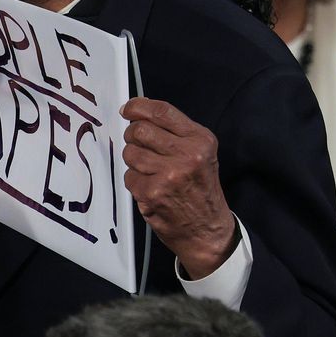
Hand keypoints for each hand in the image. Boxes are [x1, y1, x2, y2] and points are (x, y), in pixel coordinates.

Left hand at [121, 97, 237, 278]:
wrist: (207, 229)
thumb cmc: (200, 187)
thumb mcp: (200, 153)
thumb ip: (174, 133)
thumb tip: (137, 114)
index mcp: (200, 140)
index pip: (162, 112)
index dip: (138, 107)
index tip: (128, 110)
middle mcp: (188, 155)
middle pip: (140, 130)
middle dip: (133, 137)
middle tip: (140, 146)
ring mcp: (169, 174)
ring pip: (130, 152)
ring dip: (134, 161)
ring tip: (151, 171)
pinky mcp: (152, 192)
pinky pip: (128, 176)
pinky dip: (135, 181)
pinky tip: (151, 188)